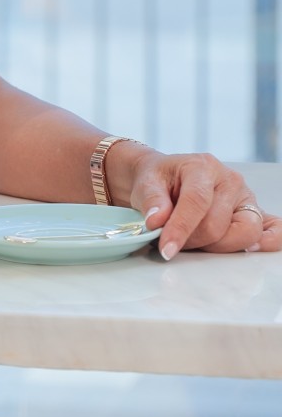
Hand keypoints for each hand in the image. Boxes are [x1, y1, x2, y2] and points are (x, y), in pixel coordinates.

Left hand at [123, 149, 281, 259]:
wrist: (165, 176)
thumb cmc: (159, 180)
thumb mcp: (146, 183)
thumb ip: (152, 201)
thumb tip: (157, 221)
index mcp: (203, 167)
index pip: (197, 202)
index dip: (181, 228)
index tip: (166, 249)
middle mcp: (230, 180)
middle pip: (217, 225)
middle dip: (191, 241)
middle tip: (172, 240)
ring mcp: (245, 197)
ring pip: (242, 234)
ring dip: (214, 246)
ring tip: (193, 239)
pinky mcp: (253, 213)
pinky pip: (273, 228)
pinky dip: (269, 241)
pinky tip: (252, 249)